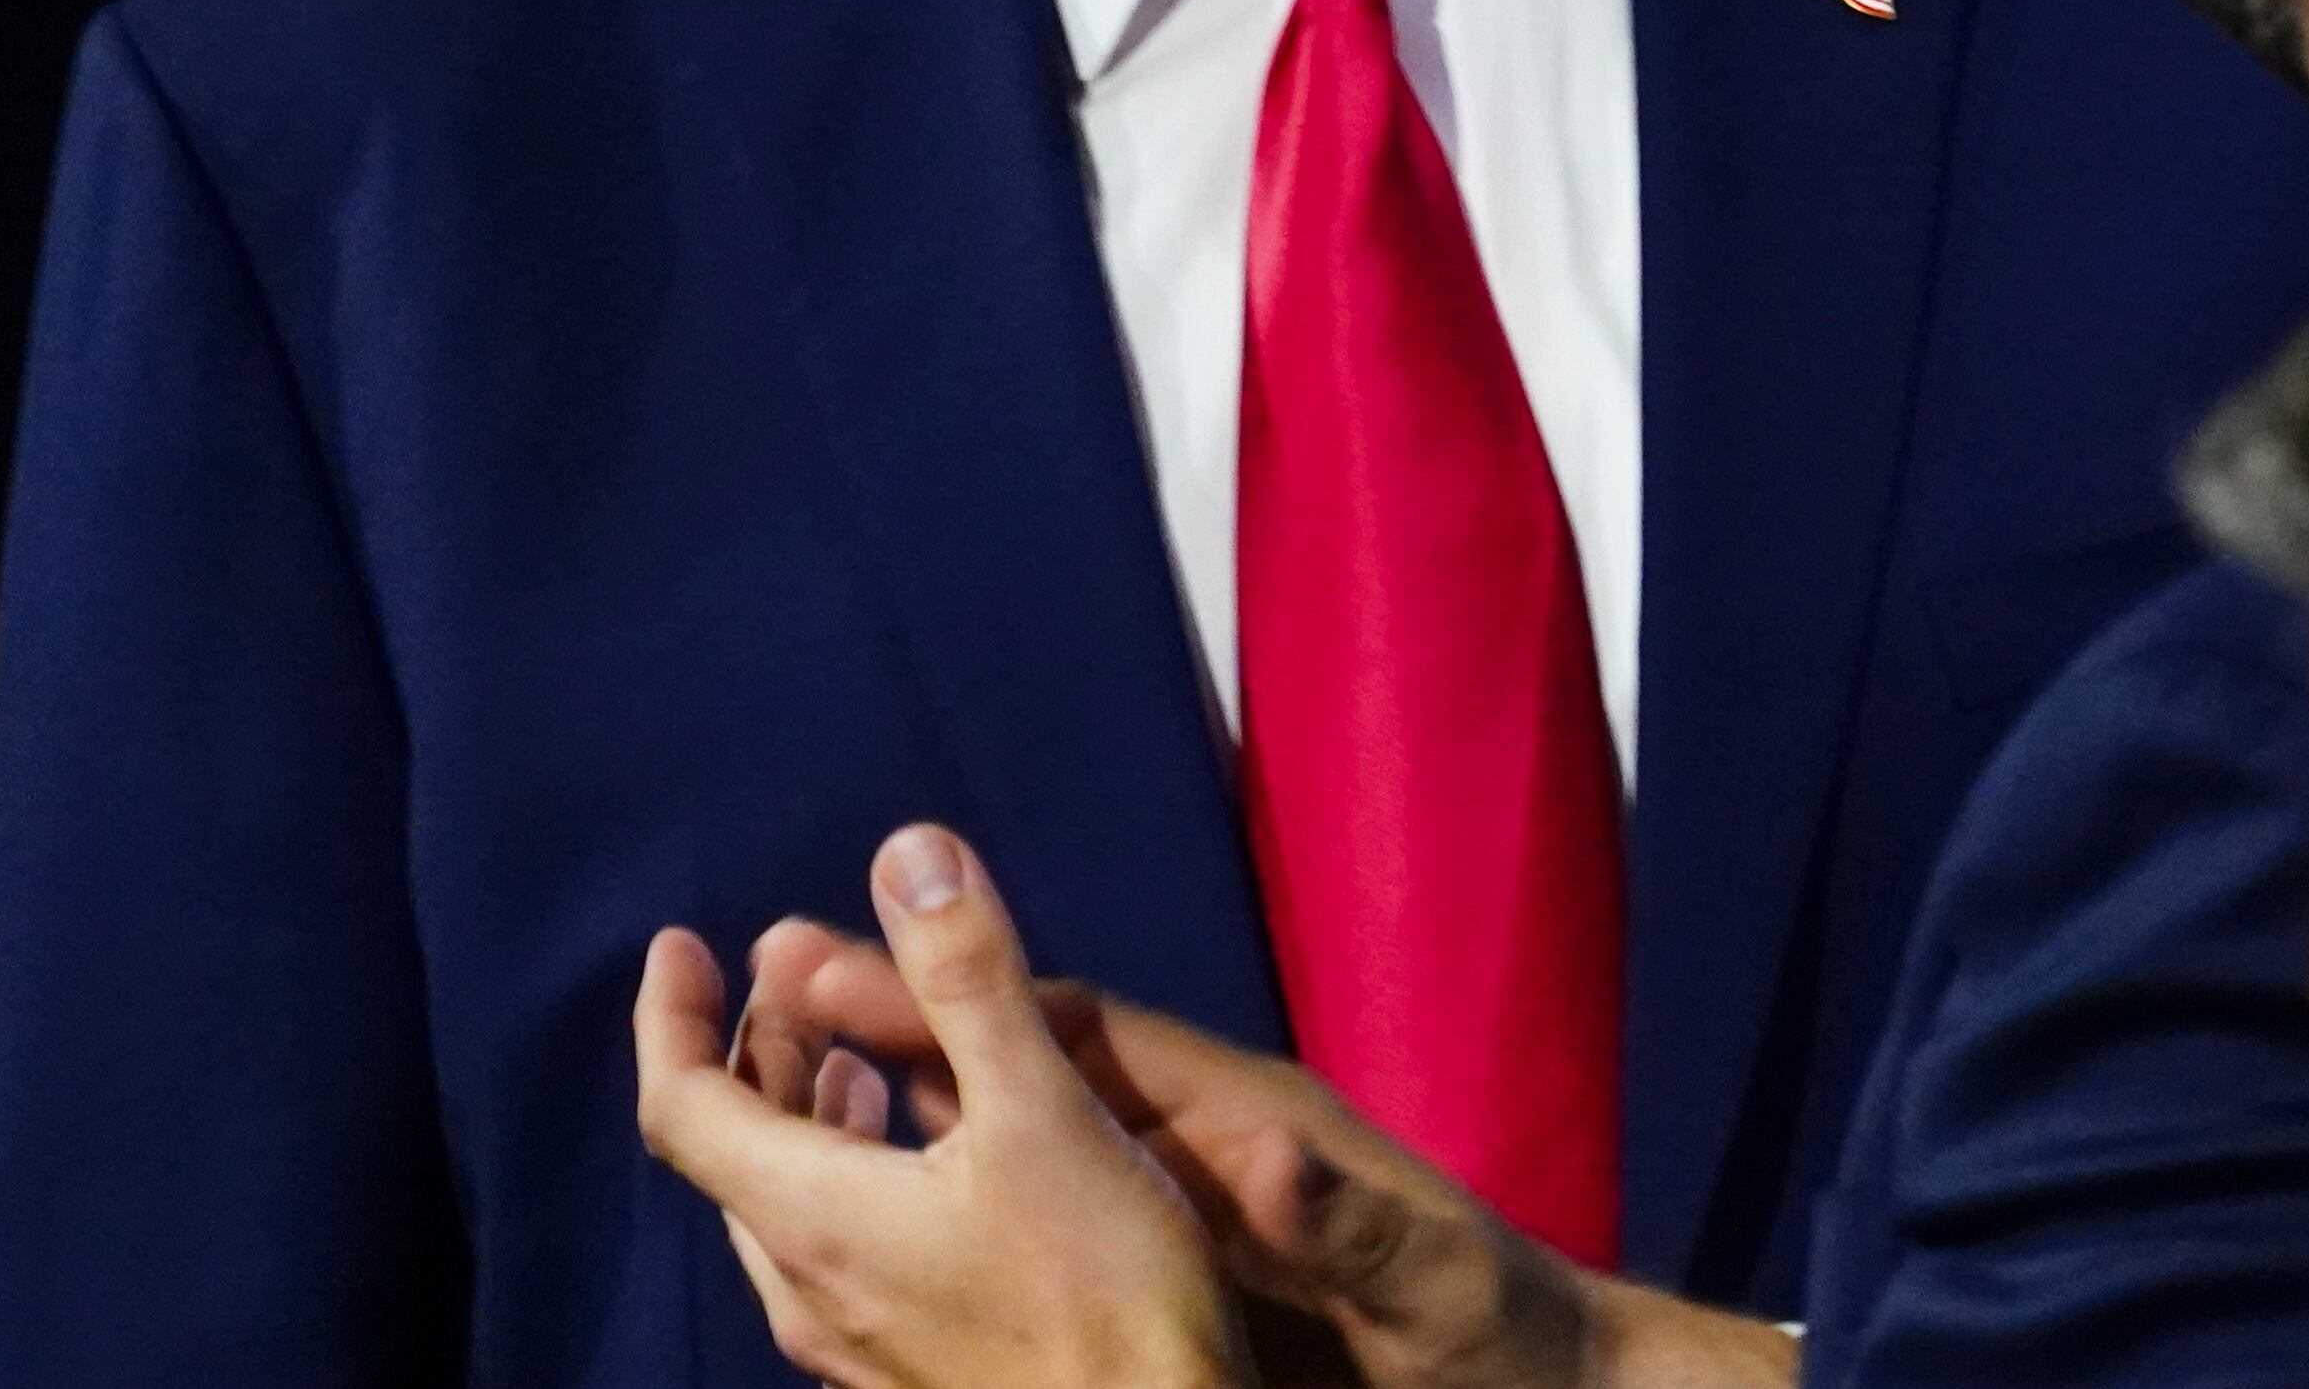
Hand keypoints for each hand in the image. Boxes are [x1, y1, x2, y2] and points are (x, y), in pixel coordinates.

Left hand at [637, 825, 1252, 1388]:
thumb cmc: (1099, 1290)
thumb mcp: (1041, 1110)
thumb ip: (969, 979)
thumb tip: (907, 852)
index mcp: (812, 1218)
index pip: (680, 1108)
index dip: (667, 1018)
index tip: (682, 943)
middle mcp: (808, 1288)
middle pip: (732, 1157)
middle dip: (749, 1055)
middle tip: (786, 982)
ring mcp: (853, 1344)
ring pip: (786, 1211)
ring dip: (802, 1119)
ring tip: (854, 1057)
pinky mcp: (906, 1369)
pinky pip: (839, 1254)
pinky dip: (849, 1176)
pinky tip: (928, 1163)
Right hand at [753, 931, 1789, 1388]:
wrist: (1532, 1376)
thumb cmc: (1483, 1330)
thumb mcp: (1424, 1284)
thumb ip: (1345, 1226)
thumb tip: (1270, 1165)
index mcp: (1245, 1126)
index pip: (1087, 1041)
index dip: (974, 998)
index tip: (855, 961)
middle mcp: (1201, 1143)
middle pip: (1031, 1065)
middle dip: (911, 1023)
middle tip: (776, 974)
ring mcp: (1183, 1201)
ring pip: (1024, 1132)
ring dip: (914, 1098)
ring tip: (781, 1074)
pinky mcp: (1179, 1266)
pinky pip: (1046, 1211)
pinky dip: (959, 1188)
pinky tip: (876, 1200)